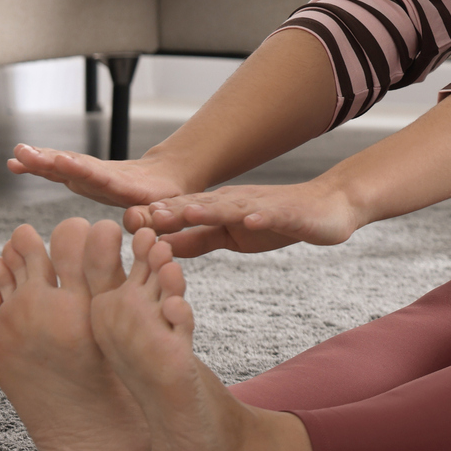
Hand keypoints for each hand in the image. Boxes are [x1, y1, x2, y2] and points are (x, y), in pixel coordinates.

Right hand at [8, 144, 196, 209]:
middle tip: (25, 154)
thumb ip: (151, 215)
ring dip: (40, 160)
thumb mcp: (167, 209)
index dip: (81, 170)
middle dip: (51, 160)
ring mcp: (91, 174)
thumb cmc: (166, 198)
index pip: (101, 176)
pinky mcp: (83, 176)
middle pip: (75, 166)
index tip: (62, 162)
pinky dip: (38, 165)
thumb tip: (134, 221)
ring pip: (63, 165)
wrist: (165, 177)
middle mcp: (103, 176)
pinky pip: (58, 170)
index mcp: (124, 185)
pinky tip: (15, 162)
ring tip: (16, 155)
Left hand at [133, 179, 364, 257]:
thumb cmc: (278, 222)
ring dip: (207, 209)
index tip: (122, 225)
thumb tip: (160, 248)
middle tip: (138, 217)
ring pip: (230, 207)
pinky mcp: (287, 212)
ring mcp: (260, 205)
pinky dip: (259, 215)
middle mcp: (234, 202)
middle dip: (169, 212)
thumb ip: (198, 240)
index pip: (180, 214)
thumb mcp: (230, 236)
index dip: (153, 220)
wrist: (328, 208)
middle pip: (198, 207)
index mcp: (218, 209)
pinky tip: (248, 219)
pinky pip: (272, 213)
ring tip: (184, 213)